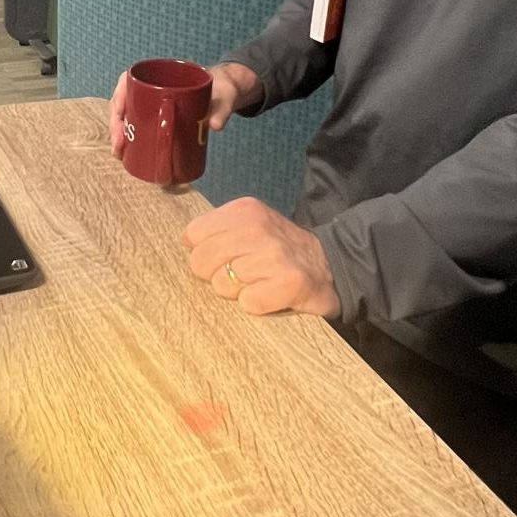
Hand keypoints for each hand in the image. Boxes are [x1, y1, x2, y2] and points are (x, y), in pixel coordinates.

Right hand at [108, 60, 262, 157]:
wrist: (227, 92)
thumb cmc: (221, 88)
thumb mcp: (224, 95)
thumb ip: (222, 109)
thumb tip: (213, 126)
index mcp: (161, 74)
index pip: (127, 83)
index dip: (118, 103)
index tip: (121, 124)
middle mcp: (152, 87)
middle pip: (123, 102)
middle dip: (116, 125)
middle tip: (119, 148)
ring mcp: (153, 101)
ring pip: (127, 114)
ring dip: (119, 133)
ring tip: (120, 154)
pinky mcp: (159, 115)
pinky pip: (138, 123)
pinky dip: (130, 137)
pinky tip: (127, 152)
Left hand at [182, 197, 340, 317]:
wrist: (330, 266)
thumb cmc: (278, 250)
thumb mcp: (250, 226)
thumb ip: (217, 230)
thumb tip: (186, 243)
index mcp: (244, 211)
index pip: (193, 235)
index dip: (203, 252)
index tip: (223, 257)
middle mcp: (257, 228)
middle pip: (200, 262)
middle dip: (215, 275)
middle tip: (241, 274)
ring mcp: (273, 255)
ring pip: (222, 285)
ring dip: (237, 292)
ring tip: (258, 283)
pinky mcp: (287, 282)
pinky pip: (247, 303)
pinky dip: (256, 305)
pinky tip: (270, 295)